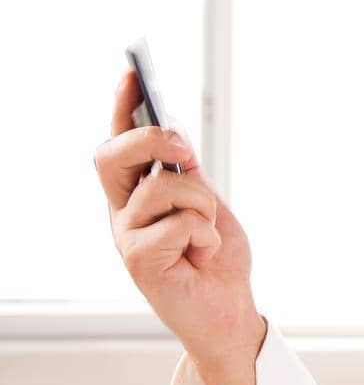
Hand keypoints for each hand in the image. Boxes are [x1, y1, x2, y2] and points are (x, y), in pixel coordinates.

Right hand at [94, 70, 265, 384]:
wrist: (229, 313)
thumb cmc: (215, 260)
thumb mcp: (206, 205)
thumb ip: (186, 175)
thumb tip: (173, 136)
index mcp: (136, 195)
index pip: (118, 142)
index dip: (121, 106)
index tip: (132, 71)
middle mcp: (122, 212)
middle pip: (112, 153)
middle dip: (154, 139)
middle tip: (188, 153)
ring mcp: (125, 236)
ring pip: (162, 187)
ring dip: (202, 206)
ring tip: (205, 234)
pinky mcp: (137, 262)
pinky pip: (179, 224)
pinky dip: (204, 237)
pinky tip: (201, 256)